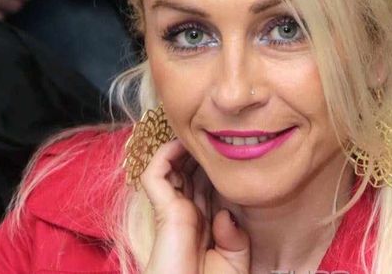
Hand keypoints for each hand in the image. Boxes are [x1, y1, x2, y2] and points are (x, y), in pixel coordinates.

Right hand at [141, 140, 249, 273]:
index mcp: (202, 226)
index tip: (228, 150)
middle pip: (189, 173)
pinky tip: (180, 144)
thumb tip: (225, 214)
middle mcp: (186, 215)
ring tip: (197, 131)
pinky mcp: (163, 213)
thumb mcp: (234, 263)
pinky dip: (164, 156)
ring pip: (172, 169)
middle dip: (199, 154)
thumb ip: (236, 238)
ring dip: (182, 149)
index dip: (214, 168)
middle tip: (212, 133)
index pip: (205, 187)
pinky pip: (155, 176)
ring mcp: (172, 212)